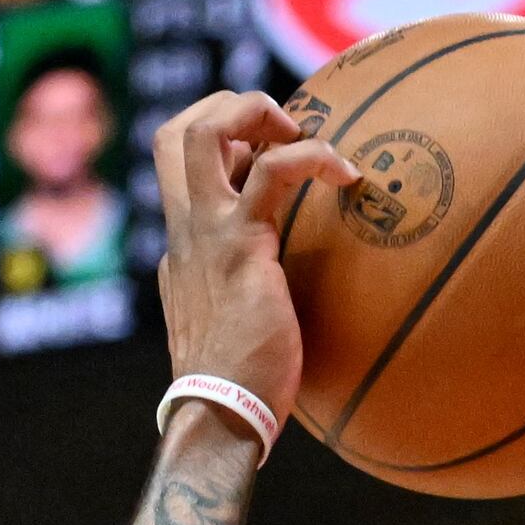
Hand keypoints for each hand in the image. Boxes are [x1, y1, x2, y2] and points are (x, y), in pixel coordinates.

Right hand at [153, 91, 357, 419]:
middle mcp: (186, 231)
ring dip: (258, 113)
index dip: (227, 146)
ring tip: (308, 139)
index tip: (273, 157)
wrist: (221, 417)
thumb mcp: (238, 330)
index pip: (186, 172)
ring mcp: (207, 233)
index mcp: (185, 248)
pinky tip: (348, 176)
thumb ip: (250, 299)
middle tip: (285, 130)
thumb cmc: (242, 390)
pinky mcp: (242, 246)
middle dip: (228, 108)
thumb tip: (288, 297)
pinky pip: (272, 173)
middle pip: (175, 132)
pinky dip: (312, 157)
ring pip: (203, 132)